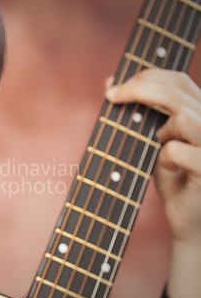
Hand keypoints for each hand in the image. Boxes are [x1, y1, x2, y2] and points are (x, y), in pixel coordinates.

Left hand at [105, 68, 200, 297]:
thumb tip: (109, 82)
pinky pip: (178, 151)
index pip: (178, 79)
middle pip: (178, 90)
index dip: (147, 76)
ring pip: (184, 117)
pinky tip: (170, 171)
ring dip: (160, 131)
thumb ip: (138, 114)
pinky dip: (165, 159)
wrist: (189, 221)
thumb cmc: (173, 179)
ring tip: (160, 146)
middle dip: (139, 90)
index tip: (114, 87)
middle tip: (112, 97)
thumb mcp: (150, 141)